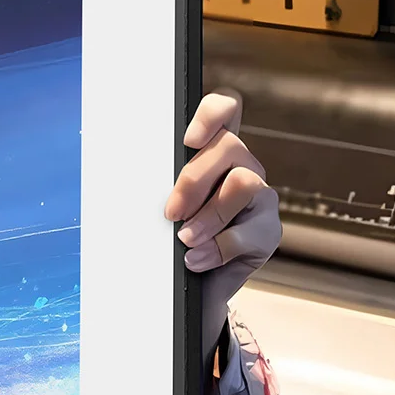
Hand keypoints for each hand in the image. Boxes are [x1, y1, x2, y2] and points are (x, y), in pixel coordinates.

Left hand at [165, 92, 280, 368]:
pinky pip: (248, 231)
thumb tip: (127, 177)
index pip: (226, 110)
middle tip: (171, 211)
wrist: (192, 284)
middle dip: (193, 179)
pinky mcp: (267, 230)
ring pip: (243, 183)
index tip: (188, 140)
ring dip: (208, 215)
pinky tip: (197, 260)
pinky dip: (217, 248)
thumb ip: (157, 184)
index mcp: (214, 149)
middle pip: (230, 145)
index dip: (212, 114)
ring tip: (185, 239)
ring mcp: (260, 196)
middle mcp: (242, 165)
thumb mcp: (160, 203)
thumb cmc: (171, 235)